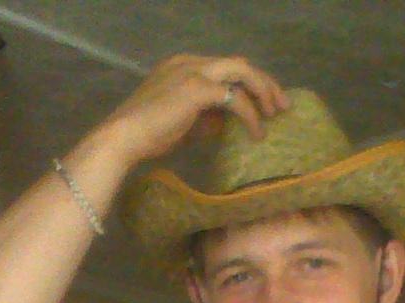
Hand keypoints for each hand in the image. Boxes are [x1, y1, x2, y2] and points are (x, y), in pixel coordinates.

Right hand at [91, 55, 287, 168]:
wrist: (124, 138)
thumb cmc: (147, 135)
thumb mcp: (183, 122)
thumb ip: (205, 117)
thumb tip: (226, 121)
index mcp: (183, 66)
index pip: (226, 67)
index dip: (249, 83)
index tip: (265, 103)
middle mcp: (189, 62)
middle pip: (239, 64)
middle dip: (264, 83)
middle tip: (281, 105)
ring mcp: (193, 72)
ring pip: (241, 72)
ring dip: (263, 91)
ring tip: (275, 114)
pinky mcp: (196, 89)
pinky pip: (234, 98)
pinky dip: (250, 114)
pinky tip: (256, 132)